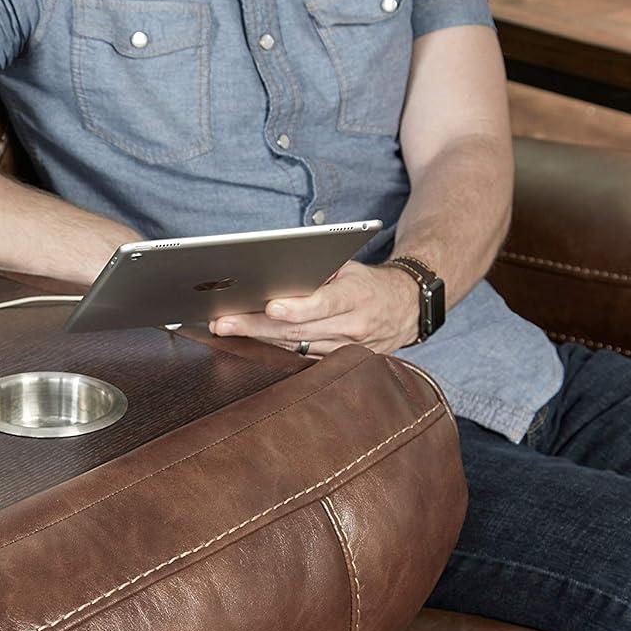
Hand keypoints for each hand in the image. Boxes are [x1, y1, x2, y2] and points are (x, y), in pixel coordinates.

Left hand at [208, 261, 419, 355]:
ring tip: (225, 329)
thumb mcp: (352, 268)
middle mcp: (353, 326)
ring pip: (294, 347)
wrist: (406, 309)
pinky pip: (299, 357)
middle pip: (298, 330)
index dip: (297, 308)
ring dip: (257, 339)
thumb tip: (278, 272)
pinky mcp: (337, 362)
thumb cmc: (368, 283)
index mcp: (357, 296)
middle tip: (224, 321)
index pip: (325, 304)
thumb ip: (320, 272)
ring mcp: (345, 349)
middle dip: (256, 325)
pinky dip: (272, 349)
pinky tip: (246, 342)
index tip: (270, 306)